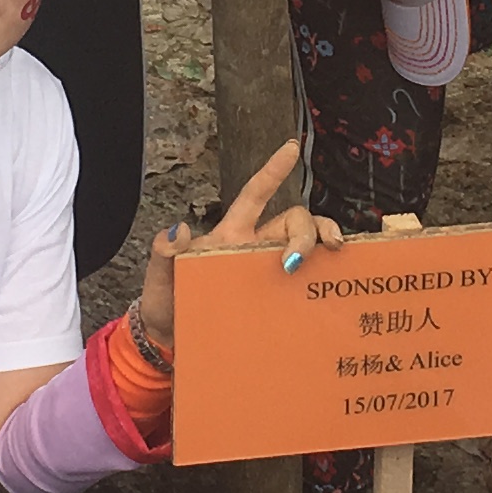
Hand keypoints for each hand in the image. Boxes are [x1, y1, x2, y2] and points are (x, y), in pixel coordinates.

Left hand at [137, 139, 334, 359]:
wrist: (171, 343)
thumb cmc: (165, 304)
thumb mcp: (160, 277)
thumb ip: (164, 253)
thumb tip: (178, 230)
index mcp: (230, 235)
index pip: (255, 195)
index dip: (272, 172)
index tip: (290, 149)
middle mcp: (254, 250)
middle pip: (294, 222)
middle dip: (307, 230)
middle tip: (296, 261)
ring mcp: (267, 275)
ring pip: (308, 251)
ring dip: (322, 248)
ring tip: (331, 257)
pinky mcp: (275, 302)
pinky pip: (305, 287)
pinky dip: (321, 284)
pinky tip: (330, 292)